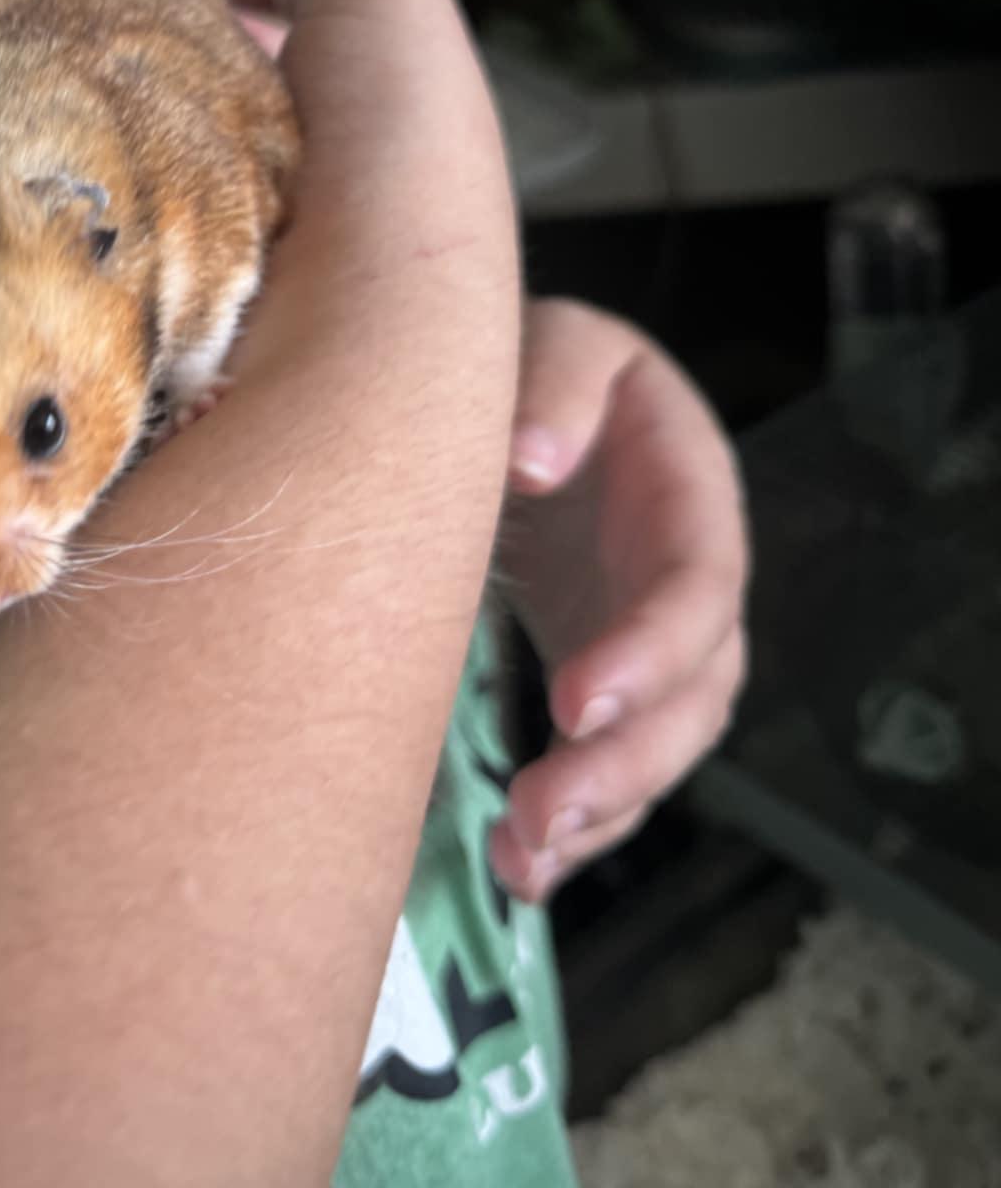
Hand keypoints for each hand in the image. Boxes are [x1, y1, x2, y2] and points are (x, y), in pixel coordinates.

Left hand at [490, 298, 749, 900]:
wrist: (516, 397)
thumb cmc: (540, 365)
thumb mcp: (559, 341)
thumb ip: (555, 385)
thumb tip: (532, 462)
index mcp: (689, 500)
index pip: (695, 590)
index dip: (649, 652)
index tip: (576, 702)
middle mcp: (686, 586)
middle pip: (691, 698)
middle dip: (625, 766)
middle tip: (541, 814)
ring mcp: (648, 643)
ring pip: (657, 750)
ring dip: (599, 816)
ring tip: (522, 862)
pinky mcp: (603, 681)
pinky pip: (611, 766)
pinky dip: (574, 828)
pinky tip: (519, 871)